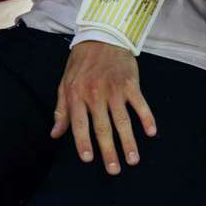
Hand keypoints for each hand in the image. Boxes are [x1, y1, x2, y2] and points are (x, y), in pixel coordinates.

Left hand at [51, 40, 157, 174]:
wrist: (101, 36)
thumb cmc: (81, 63)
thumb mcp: (65, 83)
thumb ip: (61, 109)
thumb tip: (55, 133)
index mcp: (77, 95)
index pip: (79, 124)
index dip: (82, 142)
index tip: (88, 159)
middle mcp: (95, 94)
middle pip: (103, 127)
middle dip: (109, 151)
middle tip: (114, 169)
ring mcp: (114, 89)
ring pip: (122, 120)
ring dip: (129, 142)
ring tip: (133, 160)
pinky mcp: (130, 83)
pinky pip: (140, 103)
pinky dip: (146, 118)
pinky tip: (151, 132)